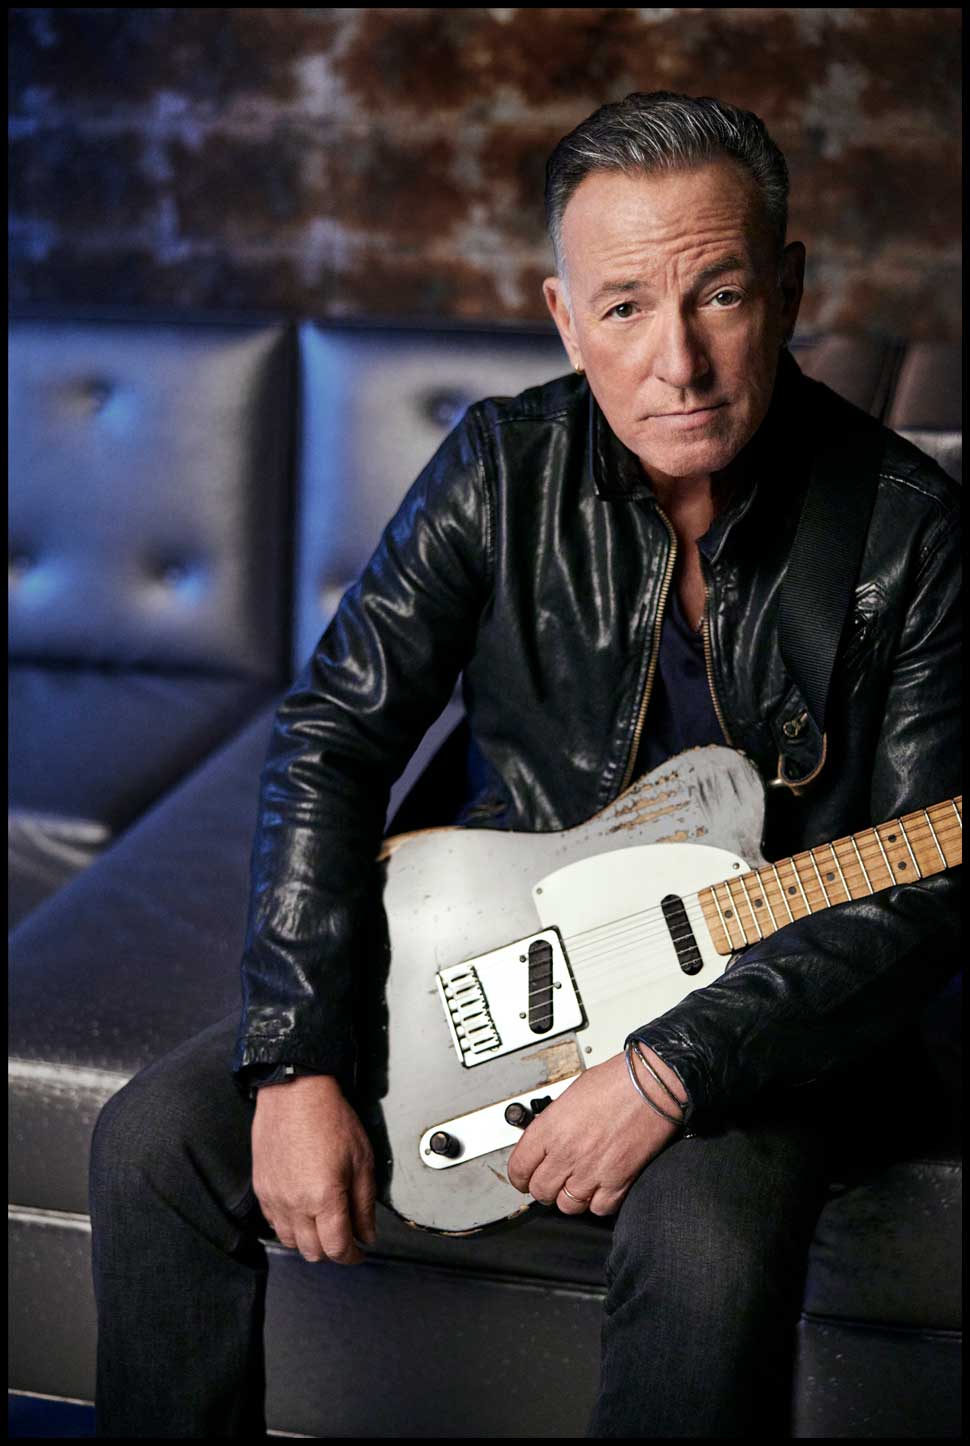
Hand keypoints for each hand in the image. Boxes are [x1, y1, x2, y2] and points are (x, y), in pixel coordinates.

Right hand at [252, 1073, 376, 1263]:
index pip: (337, 1248)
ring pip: (290, 1242)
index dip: (352, 1256)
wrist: (295, 1093)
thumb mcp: (362, 1159)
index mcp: (324, 1198)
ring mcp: (274, 1198)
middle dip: (332, 1251)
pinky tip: (301, 1212)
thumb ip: (365, 1203)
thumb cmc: (329, 1118)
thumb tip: (368, 1232)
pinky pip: (272, 1223)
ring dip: (309, 1241)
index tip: (358, 1251)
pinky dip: (289, 1226)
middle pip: (312, 1252)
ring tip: (323, 1225)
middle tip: (344, 1238)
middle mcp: (295, 1204)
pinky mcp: (260, 1188)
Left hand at [506, 1048, 684, 1215]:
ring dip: (571, 1196)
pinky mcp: (618, 1182)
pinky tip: (601, 1186)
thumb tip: (548, 1139)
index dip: (520, 1176)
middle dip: (545, 1187)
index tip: (524, 1177)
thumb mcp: (571, 1095)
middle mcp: (567, 1153)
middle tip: (553, 1178)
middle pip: (541, 1191)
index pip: (518, 1168)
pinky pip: (599, 1208)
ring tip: (578, 1182)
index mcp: (550, 1129)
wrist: (652, 1085)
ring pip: (568, 1205)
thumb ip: (554, 1123)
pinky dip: (598, 1201)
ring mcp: (592, 1171)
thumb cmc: (616, 1081)